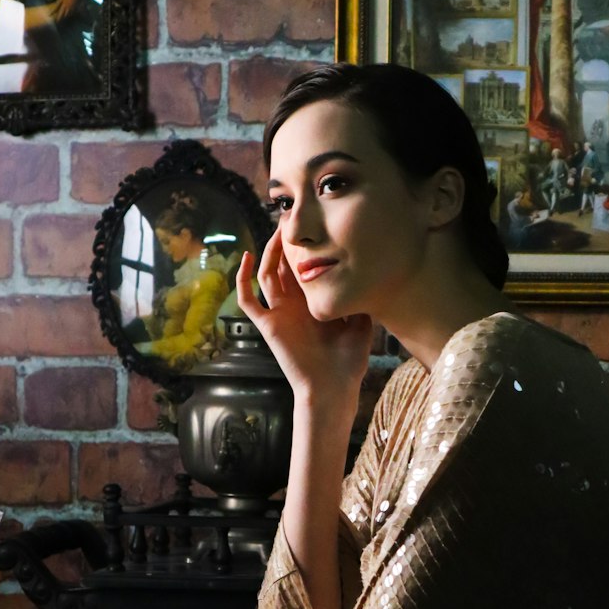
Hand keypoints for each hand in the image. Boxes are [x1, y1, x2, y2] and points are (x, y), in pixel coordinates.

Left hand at [49, 0, 78, 20]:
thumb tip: (47, 0)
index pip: (55, 7)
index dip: (52, 12)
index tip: (49, 16)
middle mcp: (65, 3)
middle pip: (61, 12)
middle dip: (58, 17)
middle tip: (55, 22)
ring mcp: (70, 4)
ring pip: (67, 13)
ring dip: (64, 17)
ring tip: (62, 21)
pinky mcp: (75, 4)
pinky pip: (72, 11)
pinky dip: (70, 14)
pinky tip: (68, 17)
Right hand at [235, 232, 370, 402]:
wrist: (332, 389)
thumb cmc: (347, 363)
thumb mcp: (361, 323)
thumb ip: (358, 299)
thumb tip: (366, 275)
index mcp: (313, 304)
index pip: (305, 269)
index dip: (306, 248)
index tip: (315, 226)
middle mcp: (294, 306)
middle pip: (284, 267)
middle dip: (287, 244)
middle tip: (294, 219)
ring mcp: (279, 314)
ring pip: (266, 275)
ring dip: (269, 253)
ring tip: (278, 231)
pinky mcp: (268, 326)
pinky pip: (248, 301)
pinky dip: (242, 279)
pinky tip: (246, 257)